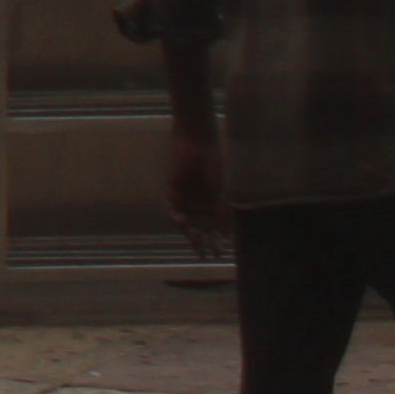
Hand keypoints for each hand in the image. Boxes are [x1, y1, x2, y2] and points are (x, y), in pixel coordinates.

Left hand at [164, 125, 227, 253]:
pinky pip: (171, 208)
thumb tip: (224, 227)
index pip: (216, 228)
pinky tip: (182, 220)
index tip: (221, 252)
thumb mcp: (221, 185)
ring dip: (189, 232)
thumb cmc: (213, 159)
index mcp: (213, 204)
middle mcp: (198, 204)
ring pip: (185, 221)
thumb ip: (221, 206)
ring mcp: (184, 198)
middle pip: (200, 228)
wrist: (196, 140)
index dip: (218, 241)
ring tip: (195, 239)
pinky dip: (175, 216)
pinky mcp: (170, 190)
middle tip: (207, 253)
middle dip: (203, 241)